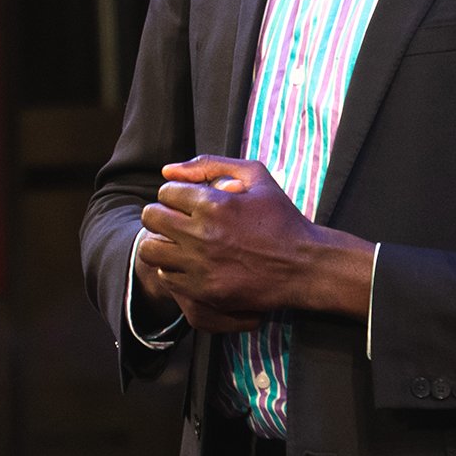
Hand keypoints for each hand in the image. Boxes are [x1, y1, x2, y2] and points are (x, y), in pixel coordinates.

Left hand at [136, 156, 373, 329]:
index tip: (187, 203)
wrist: (305, 266)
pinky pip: (166, 277)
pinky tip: (190, 264)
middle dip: (161, 215)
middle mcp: (202, 234)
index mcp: (212, 203)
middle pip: (151, 217)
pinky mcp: (205, 291)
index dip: (174, 195)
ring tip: (177, 243)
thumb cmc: (281, 217)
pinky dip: (173, 269)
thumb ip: (210, 164)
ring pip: (150, 250)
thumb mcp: (256, 176)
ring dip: (160, 243)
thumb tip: (168, 170)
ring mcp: (201, 265)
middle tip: (176, 220)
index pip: (165, 192)